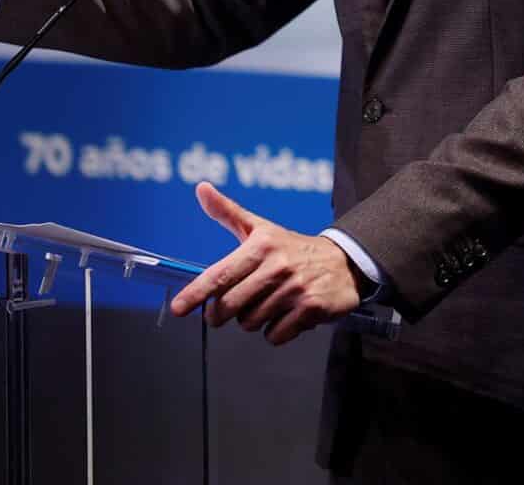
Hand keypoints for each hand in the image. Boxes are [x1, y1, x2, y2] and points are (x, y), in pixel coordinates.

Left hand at [170, 183, 364, 345]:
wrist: (344, 261)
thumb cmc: (292, 248)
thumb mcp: (261, 228)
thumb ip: (228, 211)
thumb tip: (201, 188)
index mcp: (261, 245)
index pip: (221, 274)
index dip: (196, 293)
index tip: (178, 308)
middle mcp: (278, 266)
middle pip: (230, 306)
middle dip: (224, 313)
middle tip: (232, 307)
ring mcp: (296, 288)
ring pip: (251, 323)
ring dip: (254, 320)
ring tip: (269, 303)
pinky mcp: (311, 308)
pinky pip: (275, 335)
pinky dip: (276, 332)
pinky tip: (287, 315)